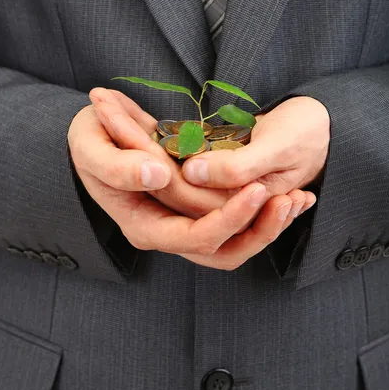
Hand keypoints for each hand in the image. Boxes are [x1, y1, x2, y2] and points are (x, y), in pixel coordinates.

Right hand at [67, 103, 315, 269]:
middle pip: (223, 252)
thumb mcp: (92, 147)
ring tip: (299, 198)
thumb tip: (157, 175)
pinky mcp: (198, 209)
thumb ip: (118, 166)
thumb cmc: (89, 141)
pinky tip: (292, 192)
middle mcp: (167, 232)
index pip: (195, 238)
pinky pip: (236, 221)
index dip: (228, 219)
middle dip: (259, 230)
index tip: (257, 189)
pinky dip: (264, 210)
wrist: (93, 136)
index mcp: (144, 226)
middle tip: (290, 199)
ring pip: (235, 242)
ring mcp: (184, 223)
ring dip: (268, 225)